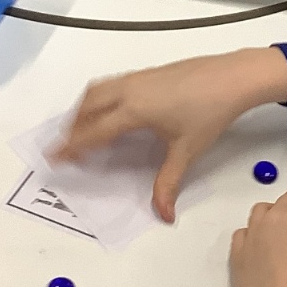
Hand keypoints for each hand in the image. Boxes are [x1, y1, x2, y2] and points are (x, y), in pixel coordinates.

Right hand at [55, 48, 286, 221]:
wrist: (232, 76)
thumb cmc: (210, 112)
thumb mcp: (187, 151)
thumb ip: (168, 182)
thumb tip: (163, 213)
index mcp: (134, 110)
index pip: (93, 131)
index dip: (72, 146)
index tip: (54, 157)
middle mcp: (129, 91)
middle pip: (87, 108)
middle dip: (73, 128)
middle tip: (65, 148)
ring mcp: (137, 78)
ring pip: (97, 91)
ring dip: (83, 109)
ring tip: (81, 129)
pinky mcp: (147, 73)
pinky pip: (110, 84)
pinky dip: (98, 98)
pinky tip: (108, 110)